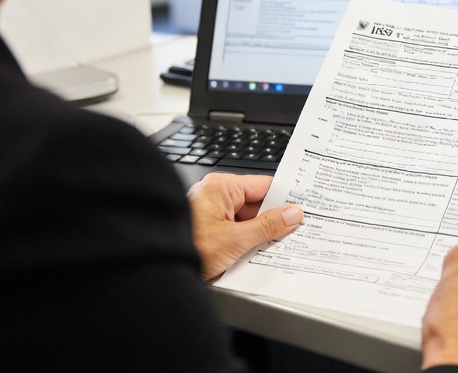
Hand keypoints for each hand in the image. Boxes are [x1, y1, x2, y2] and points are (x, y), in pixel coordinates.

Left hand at [186, 172, 302, 279]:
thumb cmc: (184, 247)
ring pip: (246, 221)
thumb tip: (292, 215)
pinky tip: (257, 254)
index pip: (264, 186)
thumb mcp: (234, 240)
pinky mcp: (207, 231)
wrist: (154, 271)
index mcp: (221, 187)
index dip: (285, 198)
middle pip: (256, 205)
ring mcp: (210, 214)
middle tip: (297, 232)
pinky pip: (235, 232)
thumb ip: (267, 227)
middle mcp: (214, 196)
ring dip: (260, 235)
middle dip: (274, 221)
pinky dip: (246, 243)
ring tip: (278, 246)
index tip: (304, 208)